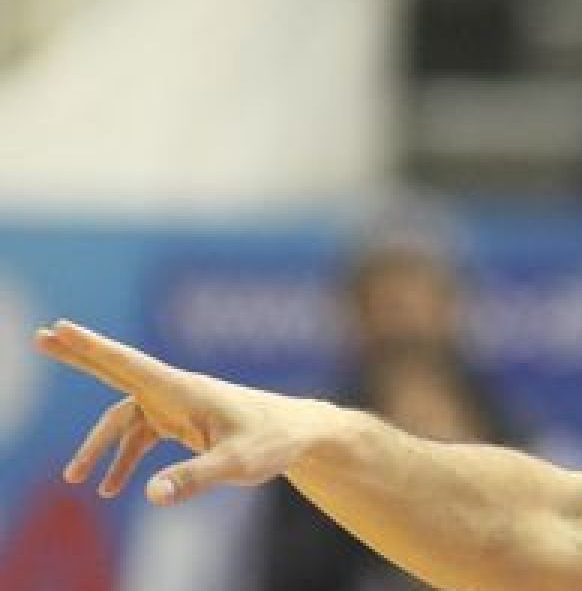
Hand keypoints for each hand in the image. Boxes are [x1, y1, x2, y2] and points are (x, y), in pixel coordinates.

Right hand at [36, 320, 332, 504]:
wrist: (301, 435)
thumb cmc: (273, 442)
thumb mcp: (235, 465)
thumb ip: (193, 478)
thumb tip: (150, 495)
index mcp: (184, 389)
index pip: (130, 363)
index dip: (92, 347)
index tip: (60, 327)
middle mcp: (177, 390)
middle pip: (118, 369)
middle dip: (79, 356)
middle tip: (39, 337)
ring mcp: (178, 404)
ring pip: (124, 418)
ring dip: (98, 447)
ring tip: (75, 480)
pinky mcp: (183, 421)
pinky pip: (141, 436)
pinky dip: (124, 459)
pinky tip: (112, 487)